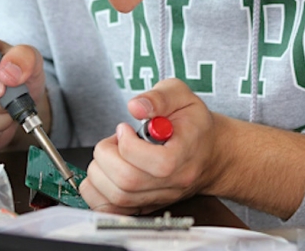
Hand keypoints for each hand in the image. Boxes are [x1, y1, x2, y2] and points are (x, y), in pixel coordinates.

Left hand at [79, 78, 217, 214]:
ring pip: (118, 197)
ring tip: (110, 154)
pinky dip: (97, 191)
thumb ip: (158, 97)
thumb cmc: (192, 123)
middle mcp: (173, 183)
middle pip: (129, 182)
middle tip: (113, 141)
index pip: (157, 163)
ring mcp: (159, 198)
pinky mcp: (145, 206)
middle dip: (107, 155)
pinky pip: (112, 209)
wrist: (207, 151)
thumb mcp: (181, 96)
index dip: (129, 143)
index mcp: (184, 155)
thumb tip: (135, 107)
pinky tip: (103, 172)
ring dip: (100, 172)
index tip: (125, 127)